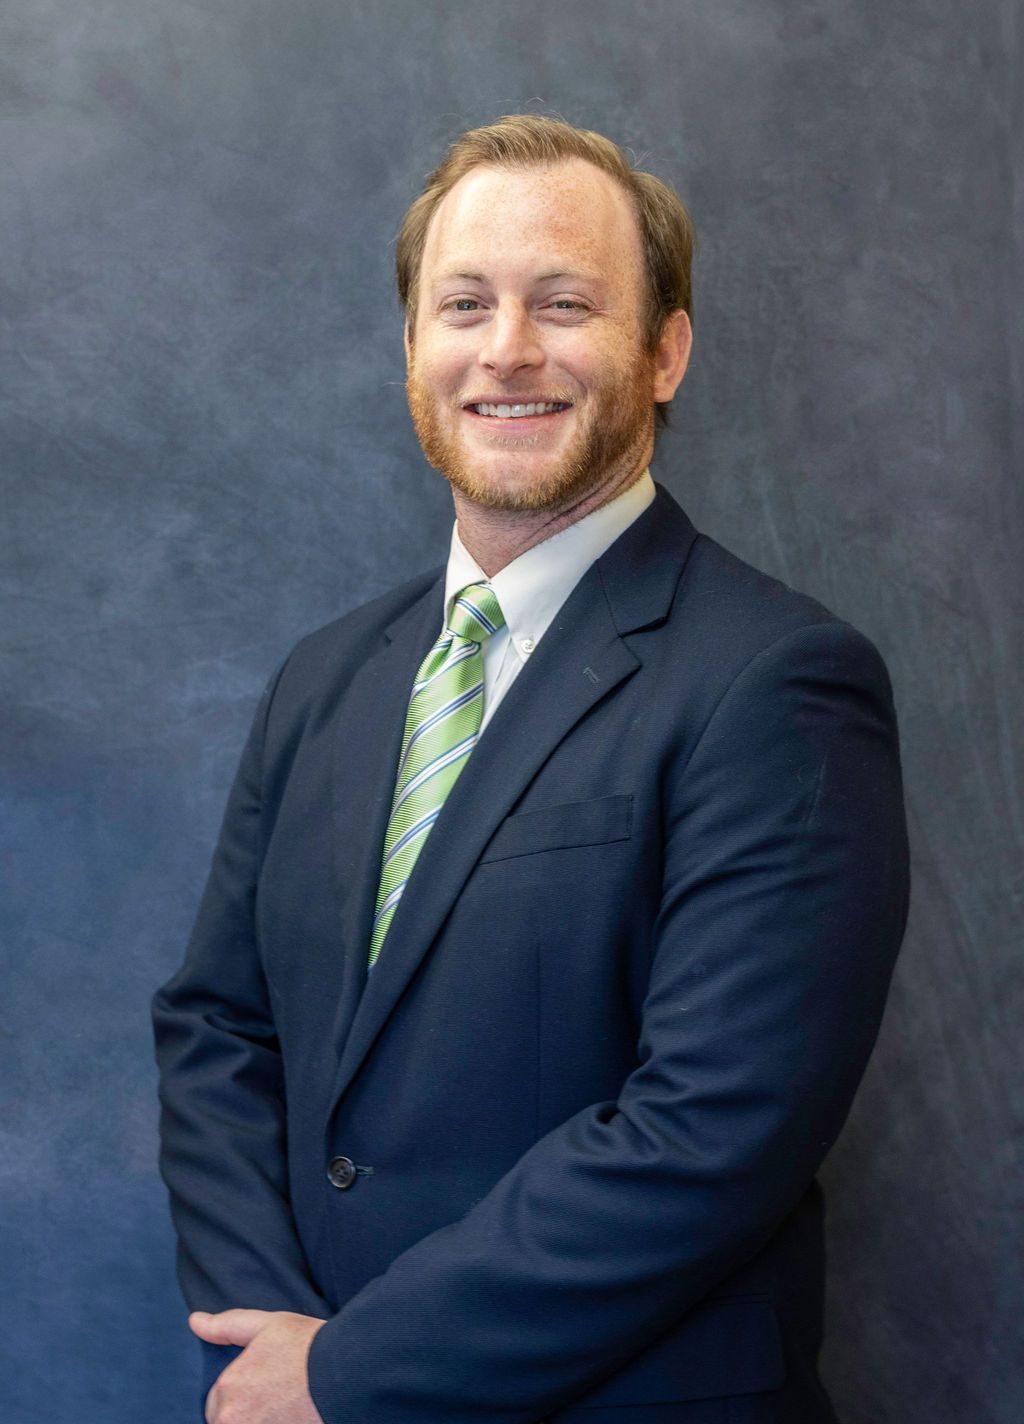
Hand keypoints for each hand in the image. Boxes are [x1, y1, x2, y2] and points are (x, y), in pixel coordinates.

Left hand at [189, 1309, 326, 1423]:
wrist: (347, 1372)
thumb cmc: (307, 1346)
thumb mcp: (266, 1324)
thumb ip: (226, 1326)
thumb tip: (194, 1321)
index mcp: (227, 1389)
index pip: (216, 1404)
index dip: (239, 1394)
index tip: (264, 1386)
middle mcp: (232, 1419)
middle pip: (229, 1421)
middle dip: (248, 1413)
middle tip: (277, 1398)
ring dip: (260, 1419)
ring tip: (284, 1409)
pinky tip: (291, 1417)